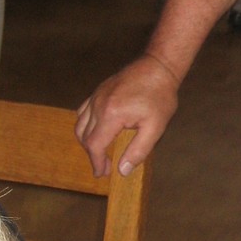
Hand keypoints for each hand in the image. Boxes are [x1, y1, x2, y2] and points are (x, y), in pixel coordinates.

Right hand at [75, 55, 178, 176]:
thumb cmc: (160, 96)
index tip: (103, 174)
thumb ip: (139, 150)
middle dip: (92, 154)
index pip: (94, 145)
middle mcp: (98, 105)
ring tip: (101, 151)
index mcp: (111, 115)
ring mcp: (96, 96)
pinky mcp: (98, 91)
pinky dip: (86, 124)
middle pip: (84, 136)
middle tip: (104, 166)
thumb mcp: (156, 126)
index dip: (97, 162)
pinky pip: (83, 111)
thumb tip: (122, 170)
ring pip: (80, 124)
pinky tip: (98, 130)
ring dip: (87, 140)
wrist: (158, 66)